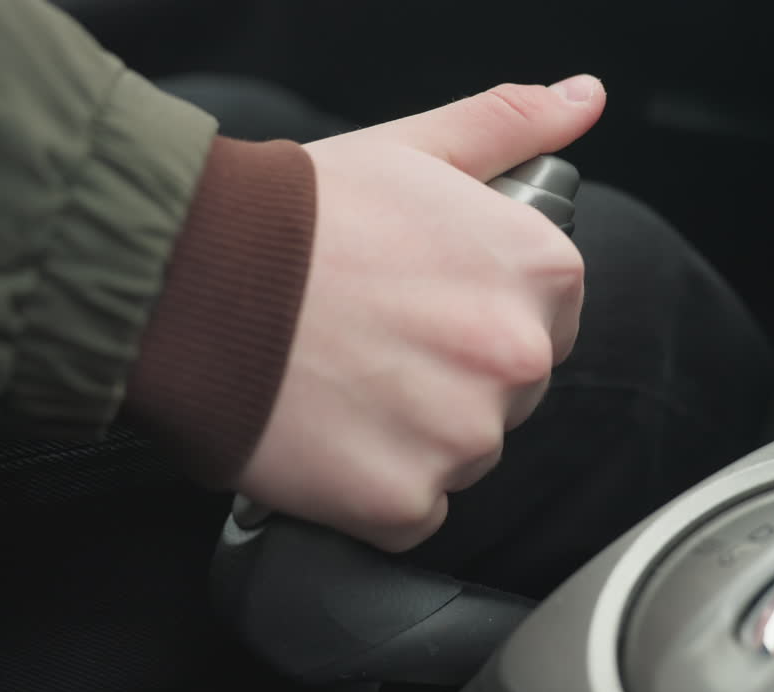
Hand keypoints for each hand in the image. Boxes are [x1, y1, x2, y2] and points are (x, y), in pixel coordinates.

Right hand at [235, 75, 605, 551]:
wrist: (190, 276)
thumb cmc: (300, 214)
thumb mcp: (417, 146)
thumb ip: (512, 124)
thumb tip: (583, 100)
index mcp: (538, 272)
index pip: (549, 319)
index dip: (482, 312)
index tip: (429, 303)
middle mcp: (517, 357)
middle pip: (509, 391)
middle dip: (453, 374)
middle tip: (376, 338)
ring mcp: (462, 436)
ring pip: (462, 453)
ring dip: (413, 433)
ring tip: (344, 380)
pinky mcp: (403, 499)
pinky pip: (412, 511)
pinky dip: (375, 489)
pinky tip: (331, 434)